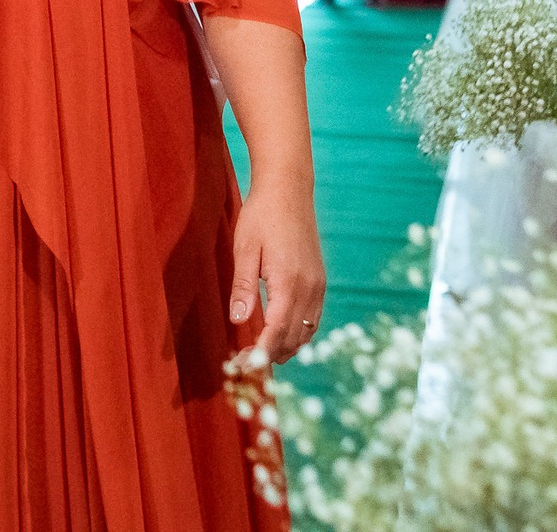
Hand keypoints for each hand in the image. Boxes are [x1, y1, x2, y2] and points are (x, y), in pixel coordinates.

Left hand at [231, 179, 324, 364]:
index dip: (260, 354)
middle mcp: (309, 289)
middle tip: (245, 363)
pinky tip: (280, 334)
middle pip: (293, 337)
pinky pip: (312, 319)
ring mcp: (318, 286)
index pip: (276, 332)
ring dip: (285, 347)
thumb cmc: (261, 216)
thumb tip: (237, 321)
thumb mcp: (244, 250)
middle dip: (270, 355)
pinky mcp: (319, 281)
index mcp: (289, 283)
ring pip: (305, 332)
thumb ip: (243, 287)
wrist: (288, 190)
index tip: (243, 366)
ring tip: (260, 354)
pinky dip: (297, 333)